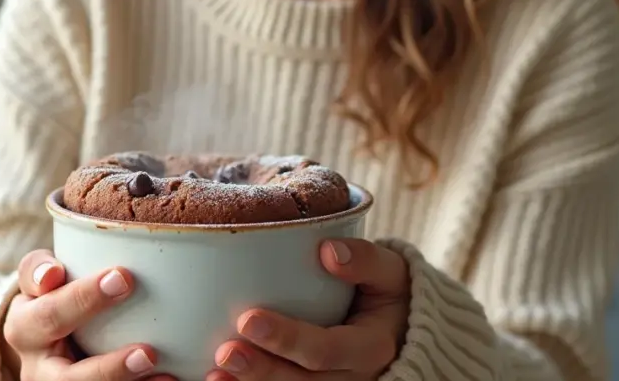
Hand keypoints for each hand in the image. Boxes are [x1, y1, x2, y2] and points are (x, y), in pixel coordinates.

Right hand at [0, 249, 175, 380]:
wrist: (45, 340)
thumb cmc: (50, 298)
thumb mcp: (38, 279)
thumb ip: (40, 269)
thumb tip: (52, 272)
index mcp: (25, 329)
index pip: (48, 315)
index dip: (81, 299)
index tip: (123, 277)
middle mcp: (38, 369)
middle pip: (66, 380)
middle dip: (108, 370)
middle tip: (148, 353)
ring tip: (157, 371)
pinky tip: (168, 379)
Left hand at [208, 240, 409, 380]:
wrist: (403, 328)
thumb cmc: (388, 293)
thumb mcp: (391, 271)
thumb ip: (366, 260)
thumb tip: (329, 251)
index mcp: (371, 348)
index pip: (326, 350)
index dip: (288, 340)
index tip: (249, 319)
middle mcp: (353, 379)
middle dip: (262, 371)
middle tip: (224, 352)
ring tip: (215, 375)